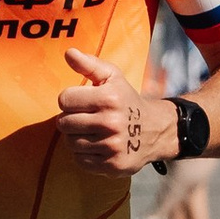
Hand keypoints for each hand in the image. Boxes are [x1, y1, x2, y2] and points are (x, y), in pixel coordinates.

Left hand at [54, 44, 170, 171]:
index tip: (82, 102)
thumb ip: (89, 64)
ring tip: (91, 132)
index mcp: (109, 98)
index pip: (64, 100)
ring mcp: (111, 146)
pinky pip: (79, 160)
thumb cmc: (126, 100)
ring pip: (70, 142)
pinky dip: (83, 154)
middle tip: (85, 118)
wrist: (155, 130)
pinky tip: (96, 146)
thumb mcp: (112, 77)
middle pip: (64, 123)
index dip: (70, 100)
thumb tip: (68, 52)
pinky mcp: (112, 165)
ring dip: (76, 137)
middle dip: (71, 119)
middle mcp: (111, 123)